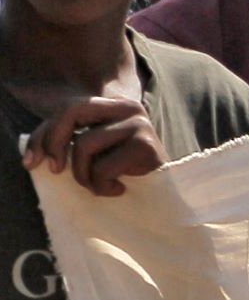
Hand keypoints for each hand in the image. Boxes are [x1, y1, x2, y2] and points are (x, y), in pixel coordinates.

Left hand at [22, 97, 164, 197]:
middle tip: (56, 171)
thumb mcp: (90, 153)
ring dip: (84, 175)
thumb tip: (32, 160)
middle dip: (55, 143)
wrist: (164, 195)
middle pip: (73, 112)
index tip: (33, 163)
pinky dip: (103, 187)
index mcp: (113, 104)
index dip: (45, 135)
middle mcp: (129, 106)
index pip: (68, 108)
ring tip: (100, 185)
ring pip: (84, 145)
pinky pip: (103, 168)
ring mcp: (140, 123)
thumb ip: (62, 144)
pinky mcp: (146, 145)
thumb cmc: (121, 173)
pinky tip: (118, 190)